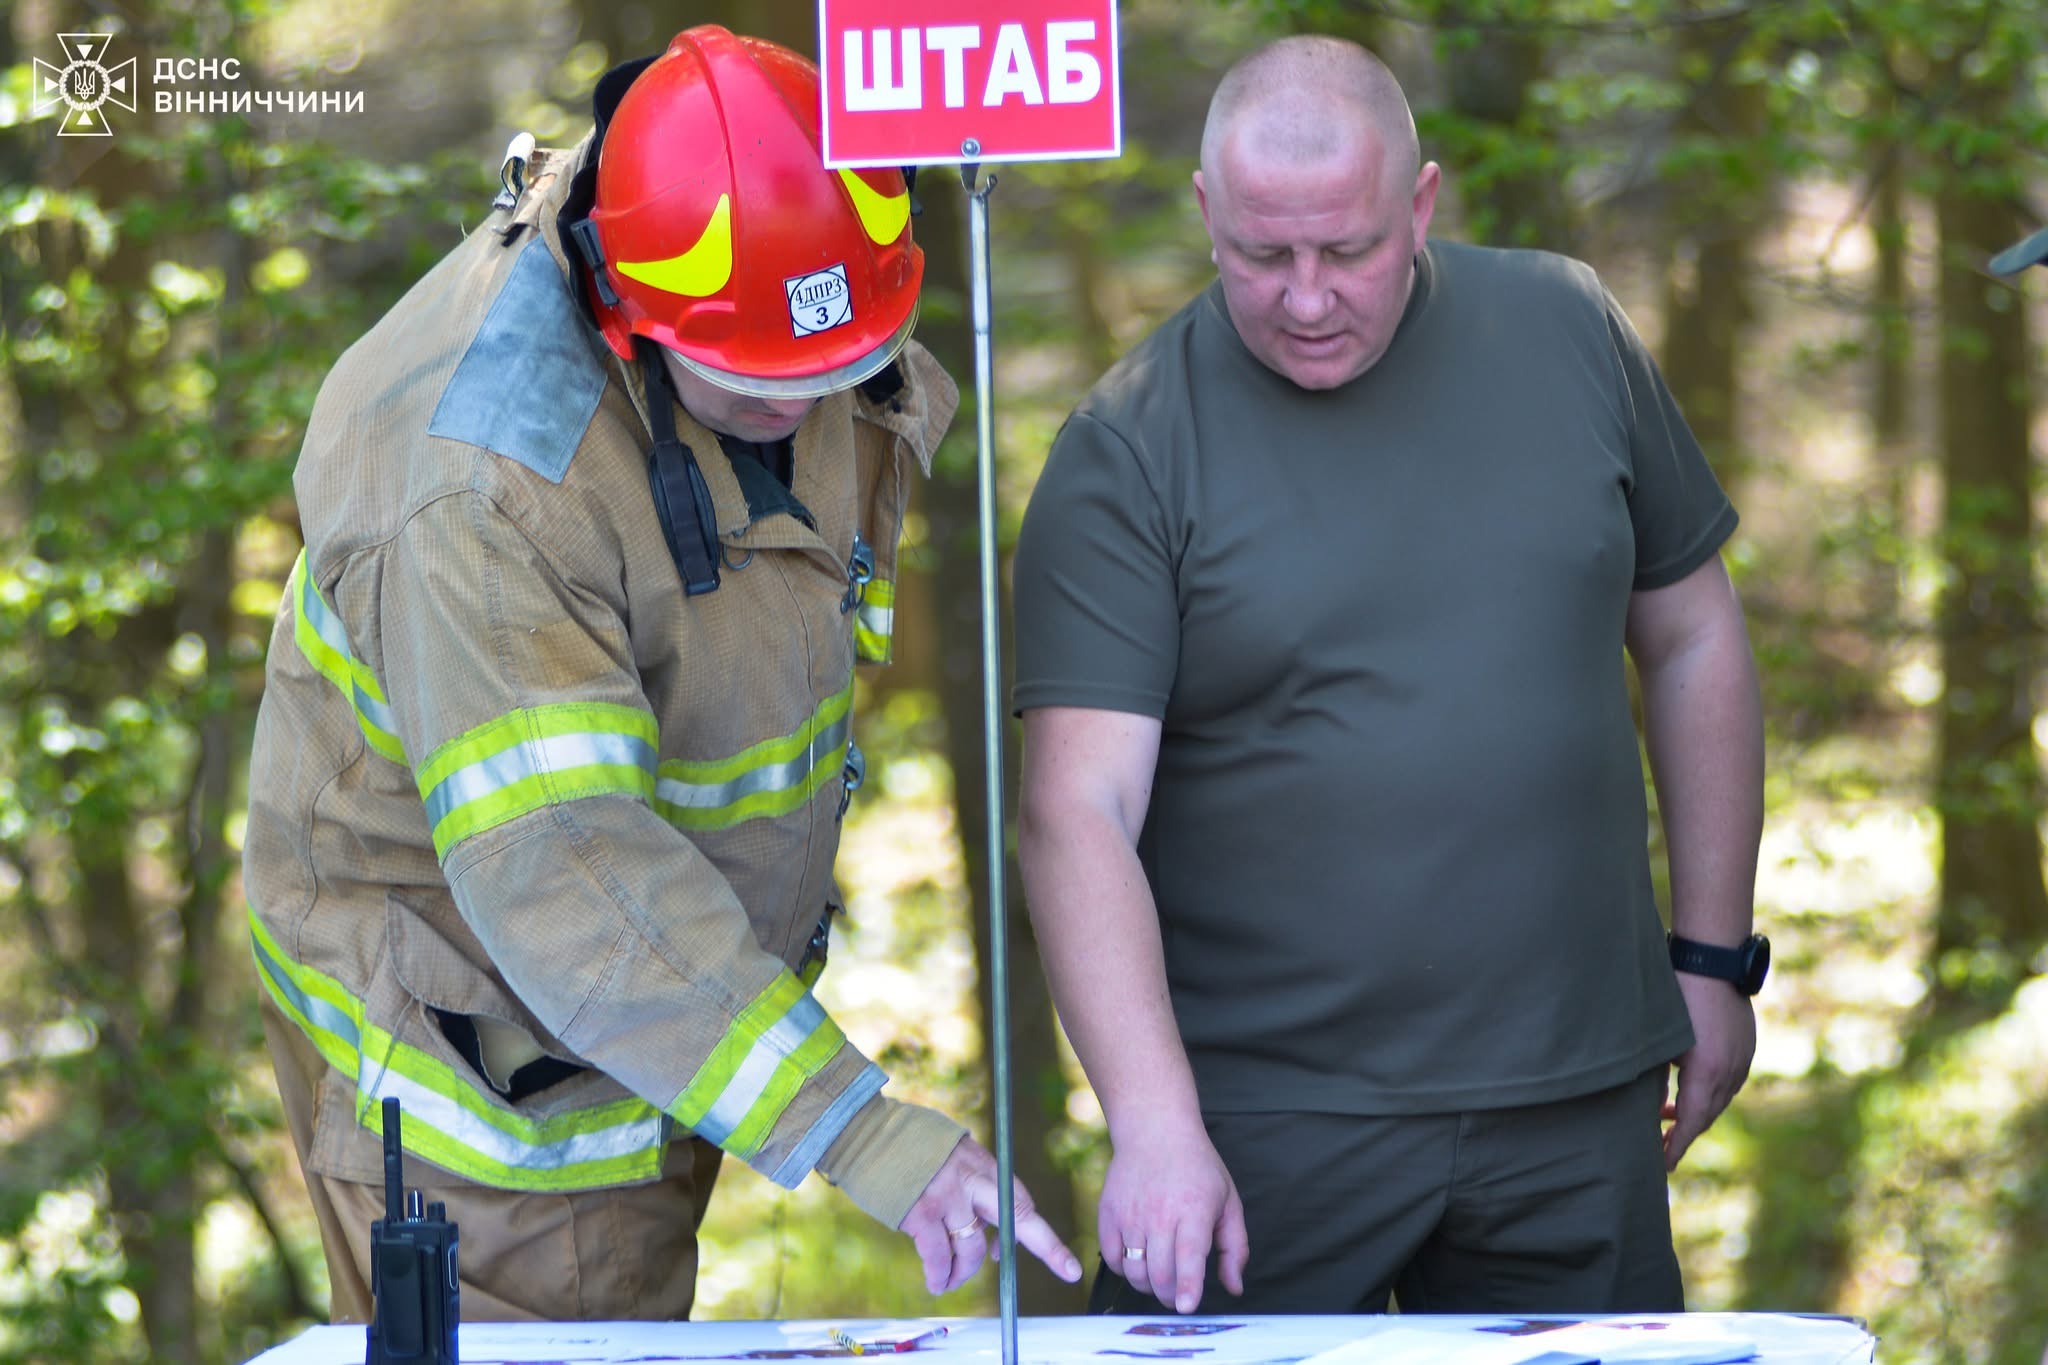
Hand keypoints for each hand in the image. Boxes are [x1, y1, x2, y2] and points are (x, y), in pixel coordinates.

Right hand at [898, 1136, 1082, 1294]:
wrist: (865, 1132)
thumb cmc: (903, 1146)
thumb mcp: (947, 1152)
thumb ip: (969, 1183)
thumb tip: (981, 1232)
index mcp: (981, 1162)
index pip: (1017, 1197)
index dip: (1027, 1229)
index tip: (1032, 1250)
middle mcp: (971, 1178)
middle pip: (1018, 1217)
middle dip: (1047, 1245)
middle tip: (1067, 1268)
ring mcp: (948, 1196)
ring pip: (972, 1248)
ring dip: (962, 1272)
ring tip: (948, 1283)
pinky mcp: (921, 1213)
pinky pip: (939, 1256)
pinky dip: (939, 1274)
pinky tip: (936, 1282)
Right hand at [1096, 1114, 1247, 1313]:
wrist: (1154, 1130)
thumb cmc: (1197, 1168)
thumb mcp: (1228, 1201)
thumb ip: (1234, 1248)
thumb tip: (1234, 1288)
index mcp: (1194, 1209)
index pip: (1189, 1256)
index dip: (1187, 1286)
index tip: (1186, 1308)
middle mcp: (1160, 1213)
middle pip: (1159, 1273)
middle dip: (1169, 1296)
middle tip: (1175, 1298)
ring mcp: (1130, 1213)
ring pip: (1134, 1270)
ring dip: (1147, 1286)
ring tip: (1158, 1280)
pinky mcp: (1108, 1212)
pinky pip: (1112, 1257)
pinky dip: (1124, 1269)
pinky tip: (1137, 1261)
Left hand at [1662, 972, 1756, 1169]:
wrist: (1712, 959)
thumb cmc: (1676, 994)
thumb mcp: (1660, 1039)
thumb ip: (1655, 1076)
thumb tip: (1649, 1107)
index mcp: (1707, 1073)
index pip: (1690, 1122)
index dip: (1675, 1146)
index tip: (1661, 1164)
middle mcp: (1730, 1072)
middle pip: (1706, 1116)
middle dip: (1684, 1134)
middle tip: (1660, 1147)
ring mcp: (1742, 1059)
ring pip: (1719, 1099)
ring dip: (1695, 1112)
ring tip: (1667, 1117)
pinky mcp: (1745, 1046)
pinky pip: (1728, 1081)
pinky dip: (1709, 1093)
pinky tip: (1690, 1088)